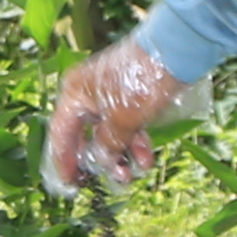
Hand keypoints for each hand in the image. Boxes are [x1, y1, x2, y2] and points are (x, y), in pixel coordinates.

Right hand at [45, 39, 186, 190]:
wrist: (175, 51)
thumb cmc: (140, 80)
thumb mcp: (122, 121)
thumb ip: (107, 146)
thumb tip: (101, 162)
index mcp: (75, 94)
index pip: (61, 134)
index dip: (64, 161)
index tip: (70, 184)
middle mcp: (87, 94)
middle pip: (86, 136)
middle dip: (100, 161)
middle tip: (110, 181)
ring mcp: (109, 95)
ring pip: (109, 134)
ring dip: (121, 155)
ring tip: (134, 173)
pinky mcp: (130, 96)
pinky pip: (126, 126)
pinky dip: (134, 142)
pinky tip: (146, 158)